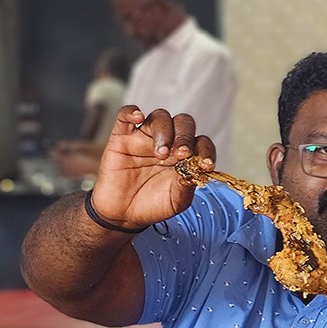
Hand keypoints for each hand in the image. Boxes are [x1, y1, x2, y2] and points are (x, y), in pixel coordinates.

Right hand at [90, 106, 216, 229]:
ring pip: (160, 117)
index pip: (201, 142)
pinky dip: (132, 112)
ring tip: (160, 153)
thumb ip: (187, 185)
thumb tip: (197, 170)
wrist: (123, 215)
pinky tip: (138, 118)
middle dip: (185, 137)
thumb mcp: (177, 200)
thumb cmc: (153, 205)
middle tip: (180, 155)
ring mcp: (145, 138)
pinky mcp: (121, 138)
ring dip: (164, 131)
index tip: (205, 165)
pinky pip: (125, 116)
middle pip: (183, 123)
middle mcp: (168, 142)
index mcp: (185, 156)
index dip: (205, 151)